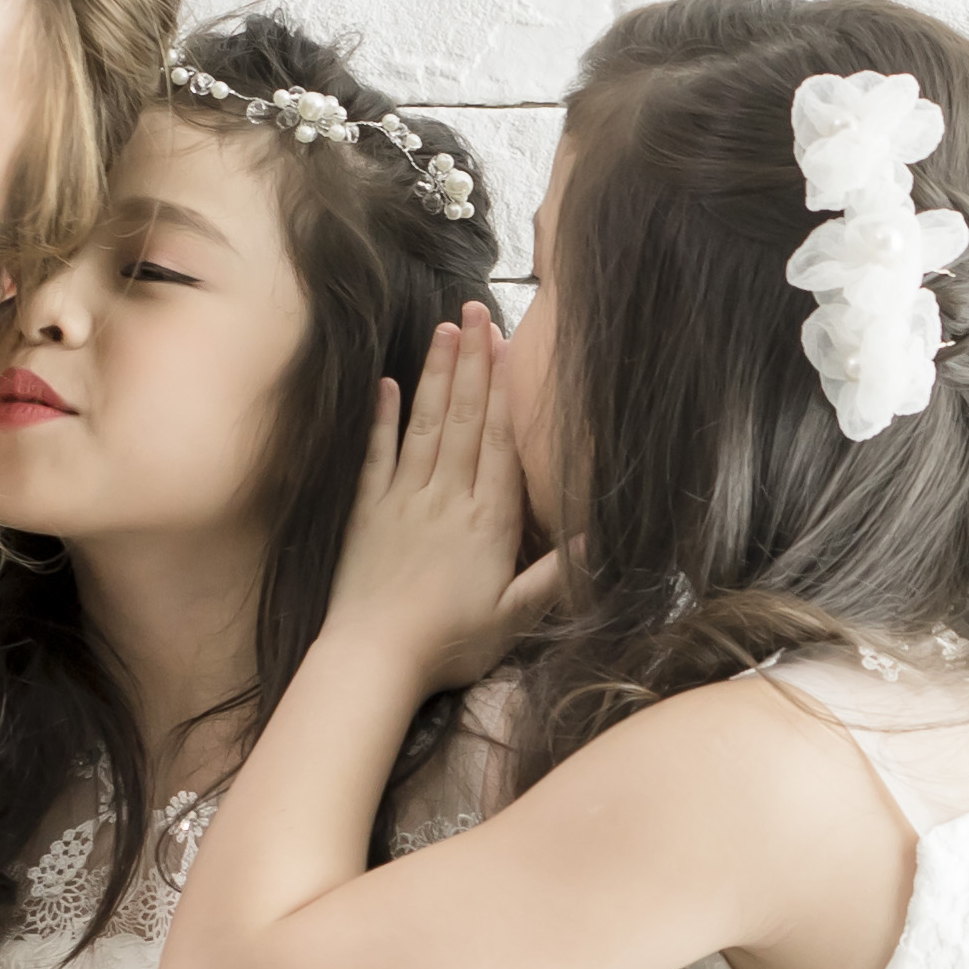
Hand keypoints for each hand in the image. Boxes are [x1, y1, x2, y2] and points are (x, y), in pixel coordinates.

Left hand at [325, 301, 533, 686]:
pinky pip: (375, 456)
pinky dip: (381, 418)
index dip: (503, 389)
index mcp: (487, 521)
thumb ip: (556, 573)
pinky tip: (387, 384)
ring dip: (435, 375)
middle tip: (476, 309)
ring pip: (424, 426)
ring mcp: (403, 500)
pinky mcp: (367, 513)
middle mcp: (446, 498)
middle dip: (471, 361)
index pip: (498, 441)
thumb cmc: (451, 643)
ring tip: (444, 329)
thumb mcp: (516, 618)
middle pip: (463, 419)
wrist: (374, 659)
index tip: (506, 344)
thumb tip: (600, 535)